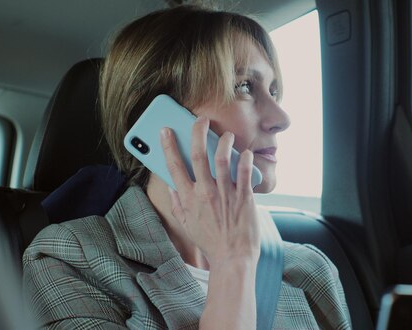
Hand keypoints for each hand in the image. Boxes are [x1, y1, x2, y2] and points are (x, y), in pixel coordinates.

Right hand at [160, 116, 260, 265]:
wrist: (232, 258)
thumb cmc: (210, 242)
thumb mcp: (186, 225)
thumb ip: (177, 204)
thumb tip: (172, 187)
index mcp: (188, 199)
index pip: (174, 166)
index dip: (168, 146)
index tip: (166, 131)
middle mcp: (205, 193)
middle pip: (198, 155)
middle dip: (198, 133)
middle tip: (200, 120)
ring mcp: (225, 194)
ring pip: (222, 158)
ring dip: (224, 141)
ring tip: (226, 134)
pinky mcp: (244, 197)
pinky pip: (245, 172)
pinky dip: (245, 159)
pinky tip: (245, 152)